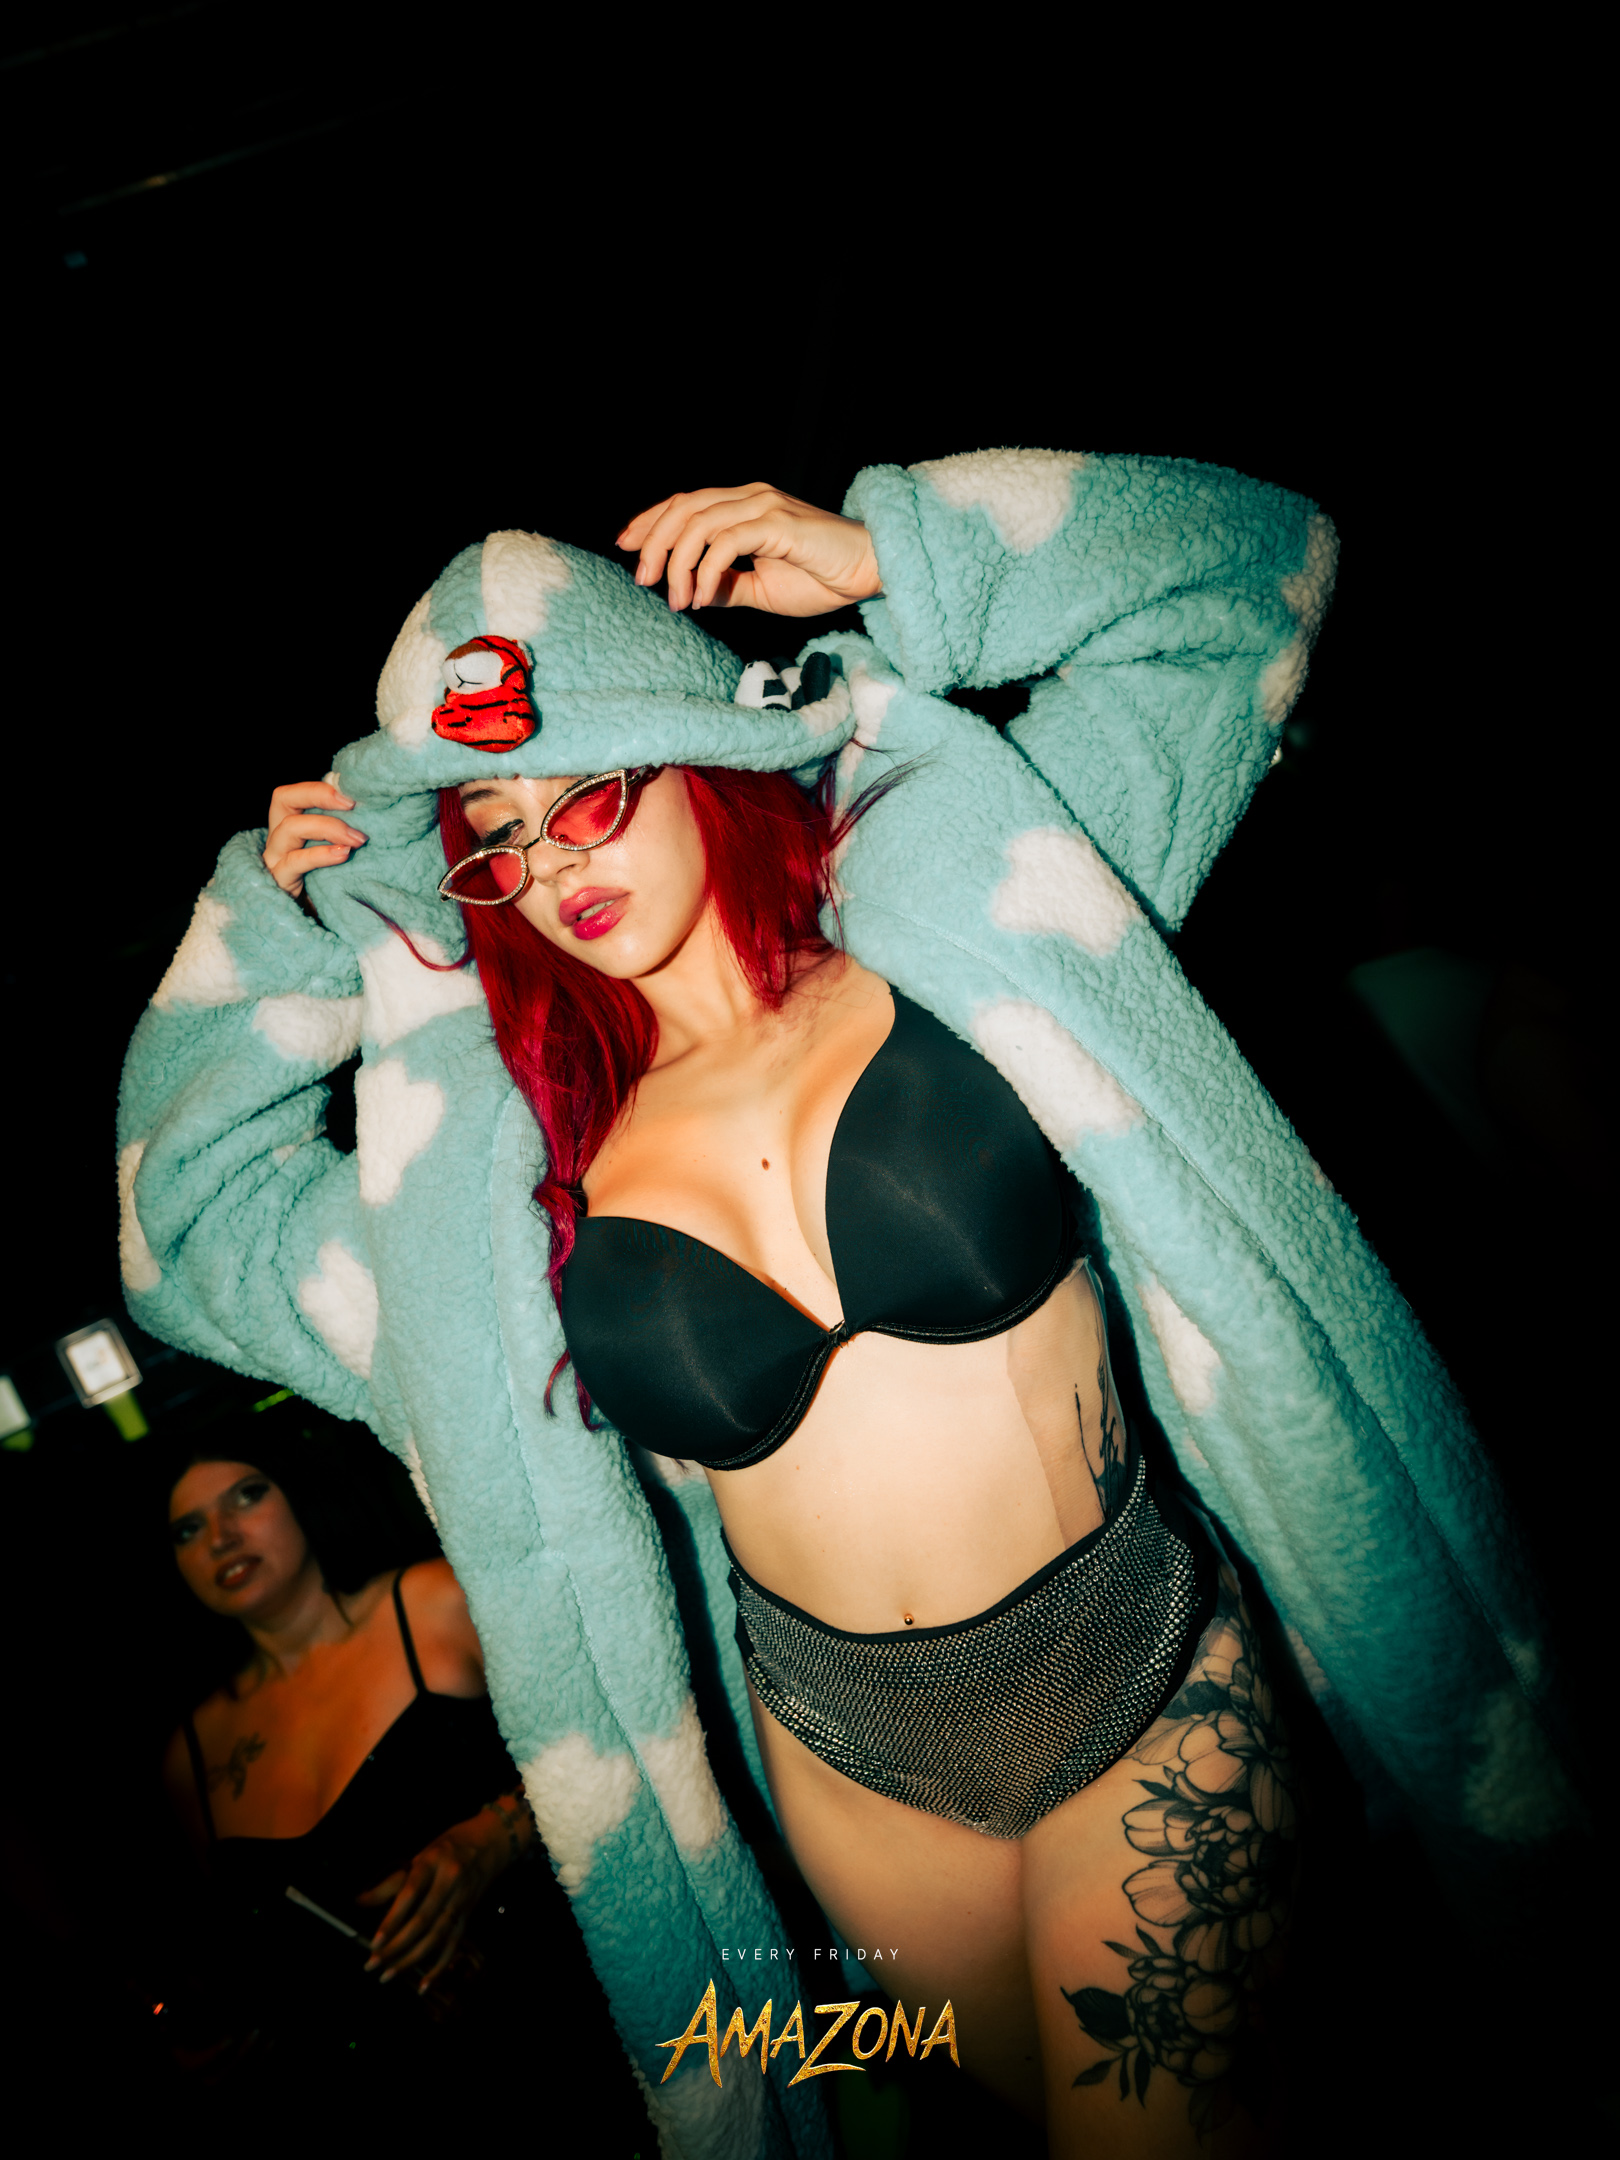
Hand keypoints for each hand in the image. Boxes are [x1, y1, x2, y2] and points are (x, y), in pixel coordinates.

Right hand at [262, 780, 366, 897]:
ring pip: (290, 827)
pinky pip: (295, 862)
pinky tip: (343, 855)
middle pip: (282, 799)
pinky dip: (320, 854)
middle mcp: (277, 838)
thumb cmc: (330, 885)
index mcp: (289, 826)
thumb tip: (374, 812)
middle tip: (352, 805)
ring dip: (328, 827)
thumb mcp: (335, 852)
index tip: (351, 796)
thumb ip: (343, 832)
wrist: (315, 926)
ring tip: (357, 839)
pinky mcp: (279, 882)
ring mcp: (275, 859)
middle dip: (318, 795)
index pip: (293, 794)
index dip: (318, 788)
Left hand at [356, 1808, 510, 1989]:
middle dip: (397, 1946)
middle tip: (373, 1964)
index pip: (410, 1893)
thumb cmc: (447, 1849)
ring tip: (388, 1975)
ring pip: (437, 1936)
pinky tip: (423, 1985)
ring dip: (411, 1959)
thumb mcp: (419, 1857)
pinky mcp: (468, 1916)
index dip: (393, 1919)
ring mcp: (461, 1900)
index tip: (375, 1941)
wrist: (490, 1842)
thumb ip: (390, 1883)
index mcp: (433, 1862)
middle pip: (423, 1920)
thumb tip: (359, 1901)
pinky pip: (453, 1945)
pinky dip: (439, 1967)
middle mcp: (450, 1881)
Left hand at [618, 484, 881, 616]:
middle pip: (684, 507)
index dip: (651, 522)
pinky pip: (725, 541)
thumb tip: (693, 592)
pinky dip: (704, 569)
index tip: (627, 547)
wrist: (870, 572)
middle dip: (653, 541)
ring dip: (675, 562)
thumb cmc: (824, 578)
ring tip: (671, 597)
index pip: (686, 504)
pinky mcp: (777, 523)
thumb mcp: (763, 589)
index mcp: (745, 506)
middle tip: (640, 578)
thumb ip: (727, 586)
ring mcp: (763, 506)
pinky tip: (699, 596)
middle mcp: (751, 497)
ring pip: (698, 522)